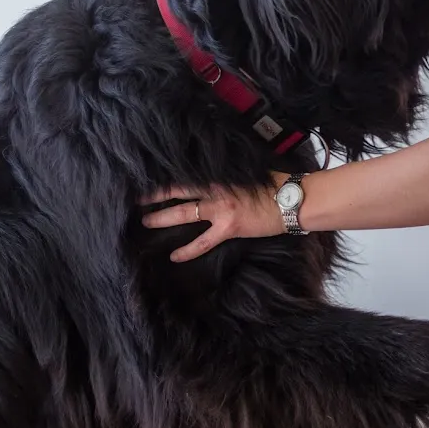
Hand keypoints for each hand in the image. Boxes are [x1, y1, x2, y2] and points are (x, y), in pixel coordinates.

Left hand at [139, 175, 287, 260]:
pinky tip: (174, 256)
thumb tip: (220, 171)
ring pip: (184, 213)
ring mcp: (221, 209)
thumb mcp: (250, 172)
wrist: (292, 200)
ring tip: (145, 221)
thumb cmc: (276, 184)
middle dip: (155, 195)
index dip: (167, 178)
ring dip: (163, 217)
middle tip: (136, 199)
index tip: (150, 178)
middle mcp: (216, 190)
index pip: (187, 175)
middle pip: (178, 191)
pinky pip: (203, 241)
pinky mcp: (229, 227)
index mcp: (220, 176)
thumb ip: (232, 173)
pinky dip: (188, 250)